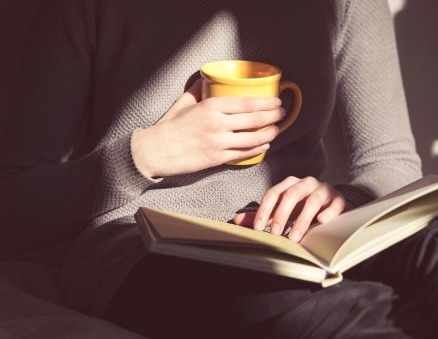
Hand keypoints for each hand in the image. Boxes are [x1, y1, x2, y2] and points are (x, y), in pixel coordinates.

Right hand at [132, 79, 284, 176]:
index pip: (246, 102)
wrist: (155, 151)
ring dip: (270, 133)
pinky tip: (264, 144)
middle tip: (282, 113)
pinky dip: (258, 148)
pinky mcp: (217, 158)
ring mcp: (218, 142)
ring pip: (253, 137)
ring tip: (277, 129)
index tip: (276, 101)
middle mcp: (217, 123)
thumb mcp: (183, 102)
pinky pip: (243, 153)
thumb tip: (207, 80)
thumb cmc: (169, 126)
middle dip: (273, 116)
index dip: (266, 102)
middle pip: (254, 119)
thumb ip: (198, 90)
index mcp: (210, 106)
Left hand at [234, 176, 346, 241]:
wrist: (332, 207)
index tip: (259, 228)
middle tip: (275, 233)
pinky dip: (328, 212)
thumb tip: (237, 220)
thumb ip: (262, 215)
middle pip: (291, 195)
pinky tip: (322, 222)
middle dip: (281, 215)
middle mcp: (306, 183)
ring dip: (302, 220)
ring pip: (312, 201)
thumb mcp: (283, 212)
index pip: (273, 194)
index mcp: (289, 184)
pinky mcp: (339, 198)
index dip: (265, 210)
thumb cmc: (303, 209)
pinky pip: (335, 204)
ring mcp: (323, 189)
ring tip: (295, 236)